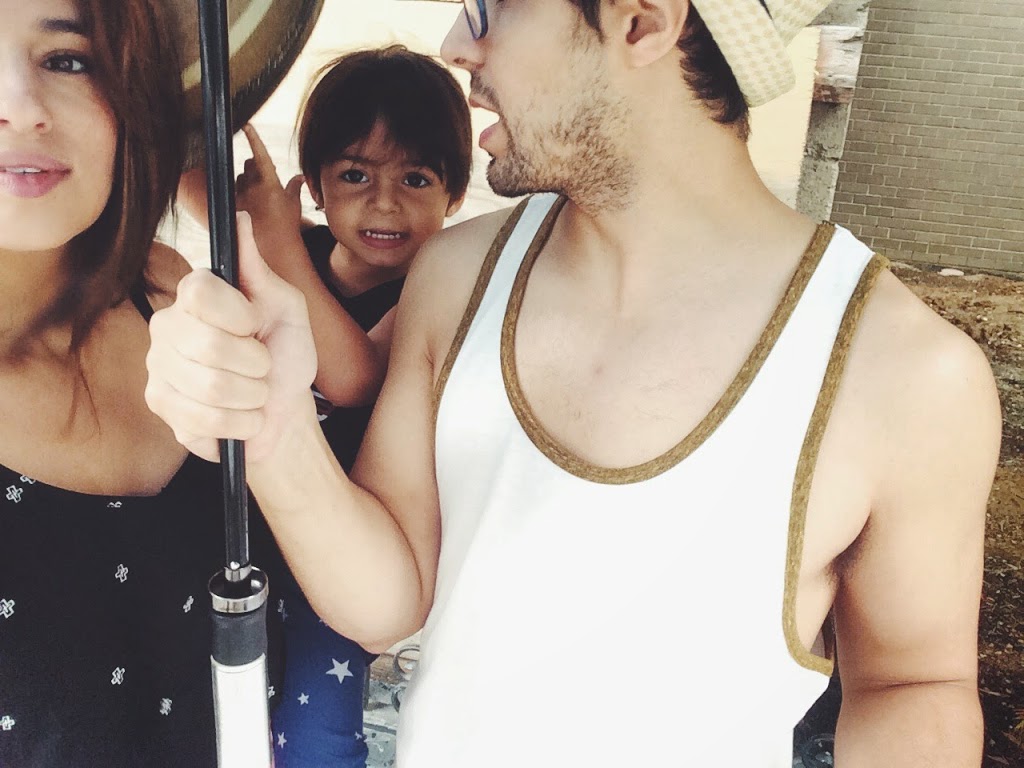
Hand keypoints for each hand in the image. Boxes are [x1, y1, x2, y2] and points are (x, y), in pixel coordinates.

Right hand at [145, 212, 318, 462]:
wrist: (283, 411)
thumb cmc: (285, 354)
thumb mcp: (286, 308)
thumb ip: (259, 270)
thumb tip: (239, 219)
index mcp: (196, 294)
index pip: (199, 291)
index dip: (239, 315)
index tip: (256, 325)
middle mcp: (167, 325)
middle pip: (207, 344)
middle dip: (255, 364)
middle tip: (262, 366)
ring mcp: (158, 367)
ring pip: (210, 387)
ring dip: (252, 396)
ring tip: (255, 392)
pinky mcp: (162, 408)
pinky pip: (204, 419)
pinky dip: (241, 423)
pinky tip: (242, 416)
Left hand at [235, 124, 305, 270]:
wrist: (274, 246)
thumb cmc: (288, 224)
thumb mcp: (293, 204)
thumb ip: (295, 187)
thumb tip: (299, 177)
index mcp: (268, 181)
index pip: (259, 153)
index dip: (253, 137)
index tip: (247, 125)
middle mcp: (252, 186)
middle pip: (249, 163)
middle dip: (255, 166)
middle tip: (265, 177)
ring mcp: (240, 195)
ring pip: (240, 177)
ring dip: (247, 180)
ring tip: (259, 195)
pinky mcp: (233, 205)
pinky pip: (235, 192)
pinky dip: (242, 194)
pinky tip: (251, 205)